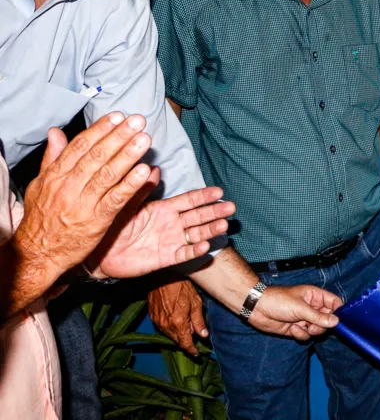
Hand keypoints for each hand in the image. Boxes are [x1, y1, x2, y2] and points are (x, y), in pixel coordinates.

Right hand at [16, 113, 156, 277]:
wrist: (38, 253)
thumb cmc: (42, 217)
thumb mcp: (40, 185)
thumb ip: (52, 158)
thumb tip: (55, 132)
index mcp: (55, 175)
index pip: (80, 146)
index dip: (100, 130)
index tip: (117, 116)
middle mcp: (69, 186)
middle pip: (97, 156)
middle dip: (119, 136)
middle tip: (138, 121)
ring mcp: (83, 203)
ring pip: (108, 174)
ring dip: (128, 155)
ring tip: (144, 139)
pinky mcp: (97, 220)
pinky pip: (116, 199)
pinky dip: (131, 184)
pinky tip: (145, 171)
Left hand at [89, 183, 233, 278]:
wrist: (102, 254)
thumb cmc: (114, 226)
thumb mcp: (127, 205)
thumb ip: (141, 189)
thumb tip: (152, 168)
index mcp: (164, 209)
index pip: (189, 200)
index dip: (204, 196)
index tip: (219, 191)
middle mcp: (172, 224)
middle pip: (198, 216)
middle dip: (215, 211)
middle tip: (231, 207)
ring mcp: (171, 241)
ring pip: (196, 234)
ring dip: (210, 230)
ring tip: (224, 225)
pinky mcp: (166, 258)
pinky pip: (183, 253)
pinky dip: (195, 250)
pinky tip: (205, 246)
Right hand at [148, 279, 206, 355]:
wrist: (163, 275)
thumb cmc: (181, 286)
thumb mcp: (195, 302)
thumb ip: (198, 321)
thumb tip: (203, 335)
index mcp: (178, 323)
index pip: (185, 343)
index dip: (192, 350)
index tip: (197, 354)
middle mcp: (166, 325)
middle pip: (177, 340)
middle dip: (186, 341)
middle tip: (194, 338)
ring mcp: (157, 321)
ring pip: (169, 334)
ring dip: (178, 333)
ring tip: (186, 325)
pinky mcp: (152, 316)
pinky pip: (163, 327)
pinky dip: (170, 327)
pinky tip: (176, 319)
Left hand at [249, 285, 342, 340]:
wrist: (257, 309)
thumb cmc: (279, 301)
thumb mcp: (301, 308)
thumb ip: (319, 317)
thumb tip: (336, 322)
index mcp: (316, 296)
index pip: (334, 303)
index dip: (338, 312)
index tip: (339, 321)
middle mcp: (312, 307)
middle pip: (328, 319)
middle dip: (323, 325)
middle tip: (314, 326)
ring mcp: (304, 319)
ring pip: (318, 329)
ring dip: (312, 331)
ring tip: (302, 327)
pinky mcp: (296, 329)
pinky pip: (306, 335)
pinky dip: (301, 334)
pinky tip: (292, 329)